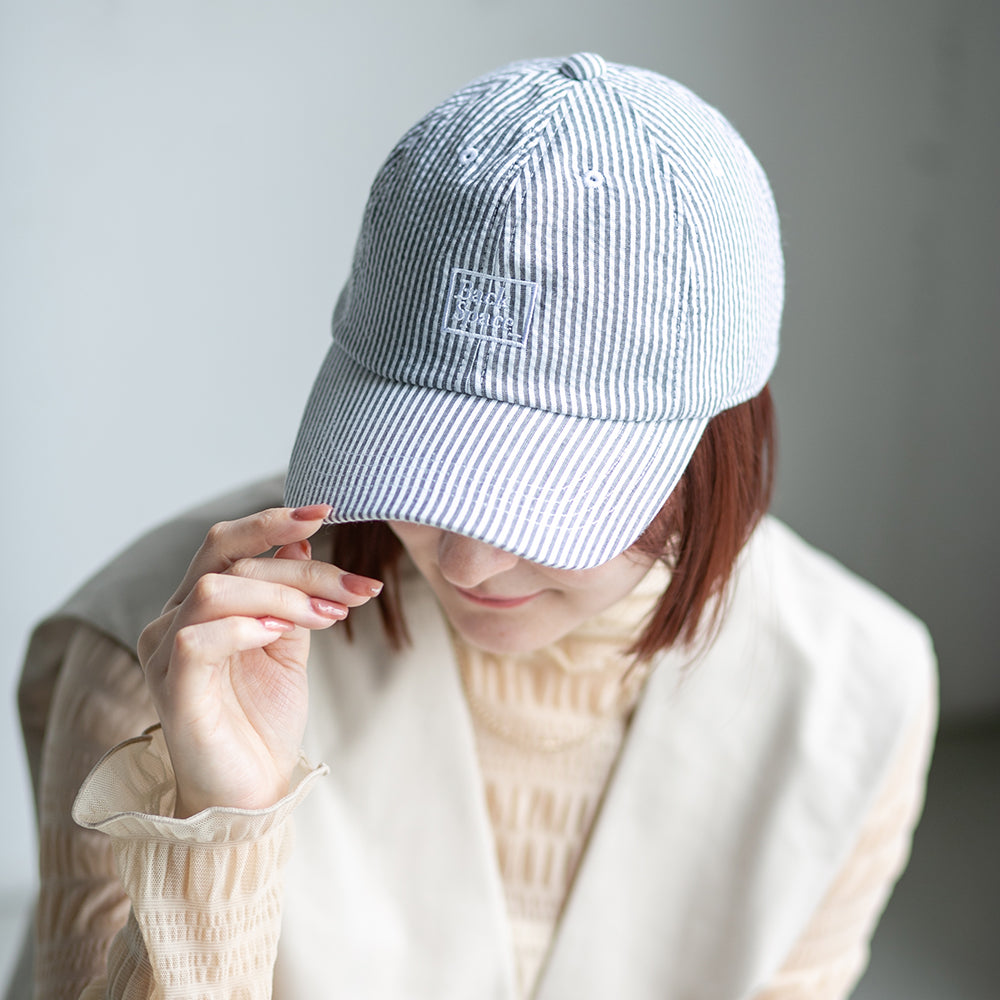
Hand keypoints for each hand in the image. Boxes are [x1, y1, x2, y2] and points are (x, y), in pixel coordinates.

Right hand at [137, 505, 380, 816]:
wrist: (252, 792)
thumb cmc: (264, 719)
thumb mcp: (289, 644)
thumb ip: (291, 596)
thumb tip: (303, 541)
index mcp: (198, 605)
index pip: (226, 542)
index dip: (274, 521)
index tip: (328, 512)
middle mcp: (172, 621)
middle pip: (225, 555)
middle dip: (298, 563)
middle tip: (353, 588)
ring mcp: (166, 653)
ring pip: (216, 589)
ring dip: (282, 595)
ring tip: (328, 617)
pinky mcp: (174, 688)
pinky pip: (199, 637)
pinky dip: (246, 626)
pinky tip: (281, 634)